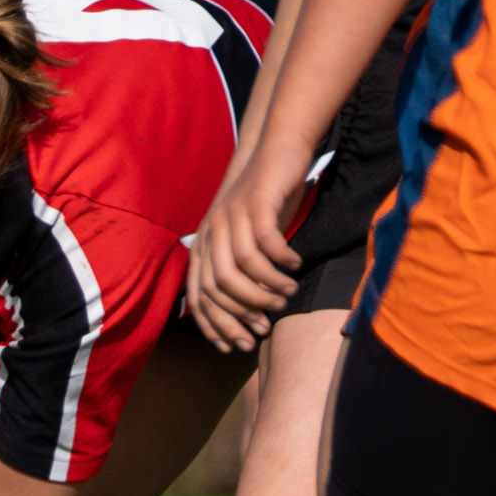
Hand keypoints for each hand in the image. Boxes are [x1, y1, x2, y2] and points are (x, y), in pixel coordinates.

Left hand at [187, 137, 308, 352]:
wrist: (275, 151)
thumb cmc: (263, 203)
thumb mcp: (245, 240)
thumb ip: (241, 273)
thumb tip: (251, 319)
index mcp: (203, 245)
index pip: (199, 297)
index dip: (217, 325)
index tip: (238, 345)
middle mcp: (210, 231)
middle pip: (218, 286)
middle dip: (245, 311)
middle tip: (269, 320)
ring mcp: (230, 215)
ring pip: (241, 267)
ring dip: (267, 286)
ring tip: (287, 292)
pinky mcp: (254, 202)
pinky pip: (266, 242)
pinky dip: (282, 259)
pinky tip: (295, 263)